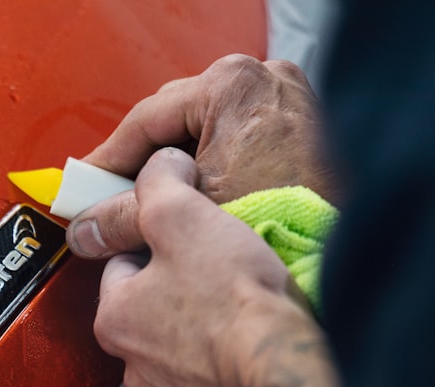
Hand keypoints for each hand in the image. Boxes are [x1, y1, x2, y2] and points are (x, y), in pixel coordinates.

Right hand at [67, 54, 335, 258]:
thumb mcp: (186, 216)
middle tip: (113, 203)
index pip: (145, 119)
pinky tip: (199, 201)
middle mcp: (264, 79)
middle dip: (143, 165)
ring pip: (208, 132)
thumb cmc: (280, 227)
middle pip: (177, 122)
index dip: (107, 160)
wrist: (349, 259)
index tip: (84, 189)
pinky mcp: (307, 126)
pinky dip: (213, 168)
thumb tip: (85, 229)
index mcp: (232, 86)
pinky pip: (240, 141)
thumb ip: (125, 217)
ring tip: (156, 208)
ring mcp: (290, 100)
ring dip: (177, 168)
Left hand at [94, 147, 327, 386]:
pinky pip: (214, 386)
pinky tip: (255, 350)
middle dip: (181, 291)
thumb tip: (158, 165)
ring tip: (244, 311)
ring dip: (204, 334)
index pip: (123, 267)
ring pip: (181, 351)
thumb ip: (159, 184)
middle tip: (223, 273)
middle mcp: (132, 367)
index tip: (190, 238)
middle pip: (151, 312)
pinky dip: (229, 370)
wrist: (283, 374)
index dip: (158, 244)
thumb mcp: (184, 216)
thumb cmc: (233, 298)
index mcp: (114, 318)